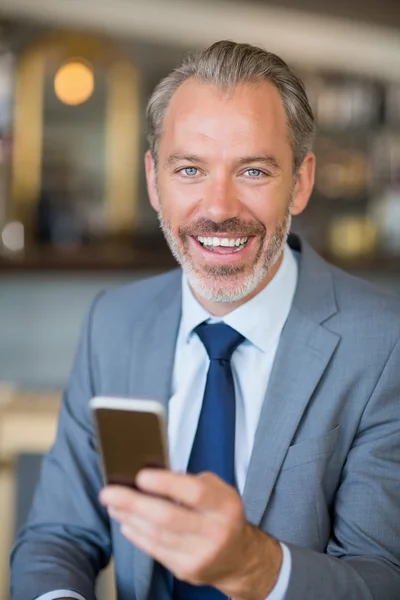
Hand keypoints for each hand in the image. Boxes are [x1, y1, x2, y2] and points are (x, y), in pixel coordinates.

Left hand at [100, 469, 281, 599]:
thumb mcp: (218, 490)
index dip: (165, 484)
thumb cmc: (221, 514)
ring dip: (129, 518)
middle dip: (133, 503)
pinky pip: (155, 551)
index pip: (194, 493)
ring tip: (113, 505)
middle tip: (108, 492)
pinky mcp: (187, 571)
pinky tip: (126, 523)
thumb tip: (151, 476)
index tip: (140, 476)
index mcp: (225, 505)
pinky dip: (137, 535)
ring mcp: (201, 555)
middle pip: (168, 517)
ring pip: (157, 536)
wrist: (239, 557)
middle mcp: (215, 532)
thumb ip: (189, 482)